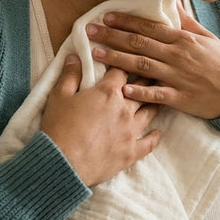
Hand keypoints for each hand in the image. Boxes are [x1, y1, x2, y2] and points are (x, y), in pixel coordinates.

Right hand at [39, 55, 161, 186]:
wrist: (63, 163)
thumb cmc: (59, 127)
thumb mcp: (59, 96)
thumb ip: (70, 74)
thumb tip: (76, 56)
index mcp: (108, 92)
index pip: (122, 71)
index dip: (124, 63)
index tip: (129, 59)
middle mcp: (124, 109)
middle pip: (141, 89)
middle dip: (147, 78)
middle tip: (155, 70)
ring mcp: (130, 131)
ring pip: (150, 112)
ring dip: (155, 103)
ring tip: (161, 96)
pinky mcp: (131, 152)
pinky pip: (149, 143)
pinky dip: (154, 137)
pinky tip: (158, 132)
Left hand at [86, 6, 219, 119]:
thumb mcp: (206, 37)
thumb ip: (185, 21)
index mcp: (183, 40)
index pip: (149, 28)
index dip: (126, 21)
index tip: (107, 16)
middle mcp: (177, 56)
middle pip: (139, 44)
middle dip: (113, 36)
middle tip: (90, 31)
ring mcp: (178, 77)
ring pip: (142, 66)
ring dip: (117, 59)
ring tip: (97, 54)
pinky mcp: (180, 98)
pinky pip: (156, 95)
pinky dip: (140, 92)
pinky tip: (122, 89)